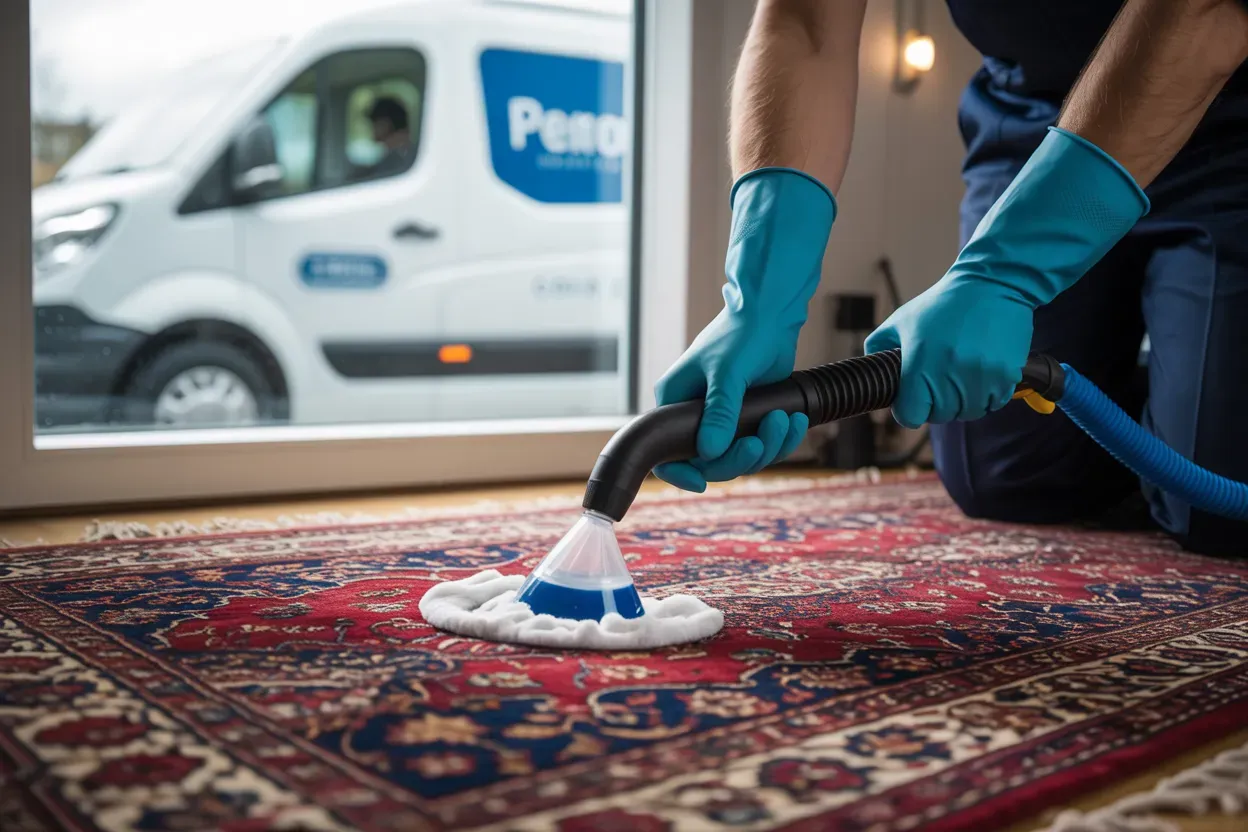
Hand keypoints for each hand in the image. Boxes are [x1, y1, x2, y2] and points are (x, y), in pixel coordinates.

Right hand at [653, 311, 809, 491]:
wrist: (771, 314)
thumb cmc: (742, 334)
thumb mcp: (728, 373)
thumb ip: (720, 413)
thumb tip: (709, 452)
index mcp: (676, 401)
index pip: (666, 451)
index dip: (680, 472)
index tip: (701, 483)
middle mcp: (696, 414)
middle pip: (711, 460)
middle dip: (739, 457)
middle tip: (760, 442)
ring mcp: (724, 417)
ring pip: (741, 455)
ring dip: (768, 445)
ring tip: (785, 419)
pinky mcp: (750, 416)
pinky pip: (763, 443)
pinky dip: (782, 438)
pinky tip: (795, 421)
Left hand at [865, 276, 1033, 428]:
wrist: (992, 284)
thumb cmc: (943, 304)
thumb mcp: (901, 320)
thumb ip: (877, 346)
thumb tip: (871, 370)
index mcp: (920, 364)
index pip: (910, 416)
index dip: (908, 409)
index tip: (913, 398)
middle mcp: (950, 375)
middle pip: (940, 415)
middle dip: (936, 404)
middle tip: (939, 381)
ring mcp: (980, 378)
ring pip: (967, 412)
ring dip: (962, 401)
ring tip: (960, 377)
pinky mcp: (1006, 376)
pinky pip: (993, 403)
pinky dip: (986, 395)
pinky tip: (980, 374)